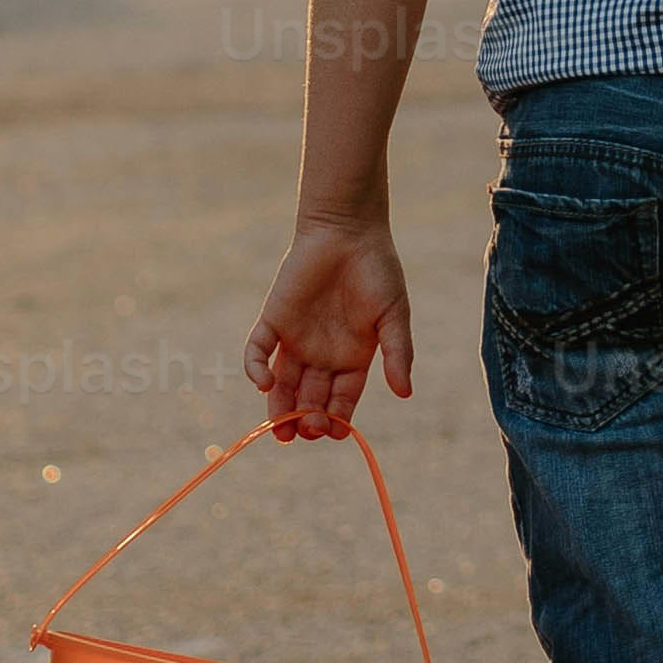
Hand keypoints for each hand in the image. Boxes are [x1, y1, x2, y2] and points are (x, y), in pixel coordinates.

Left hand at [246, 216, 414, 434]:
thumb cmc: (377, 271)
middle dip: (309, 420)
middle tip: (309, 430)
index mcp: (352, 358)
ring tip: (283, 430)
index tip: (335, 432)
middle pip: (311, 399)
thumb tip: (405, 394)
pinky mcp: (273, 321)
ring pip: (282, 385)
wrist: (347, 231)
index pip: (341, 400)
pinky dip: (256, 369)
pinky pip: (259, 352)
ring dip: (280, 408)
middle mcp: (322, 355)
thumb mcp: (394, 316)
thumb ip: (398, 354)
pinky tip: (264, 383)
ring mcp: (295, 340)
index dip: (338, 419)